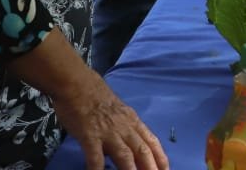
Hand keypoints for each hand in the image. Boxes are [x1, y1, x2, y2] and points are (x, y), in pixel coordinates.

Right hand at [52, 72, 167, 169]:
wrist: (78, 84)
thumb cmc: (97, 98)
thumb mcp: (120, 112)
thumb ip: (127, 127)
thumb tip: (133, 144)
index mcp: (133, 122)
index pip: (152, 141)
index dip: (160, 157)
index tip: (167, 169)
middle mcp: (124, 128)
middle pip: (142, 150)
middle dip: (151, 167)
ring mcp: (108, 132)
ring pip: (124, 155)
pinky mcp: (90, 136)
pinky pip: (95, 156)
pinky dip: (97, 169)